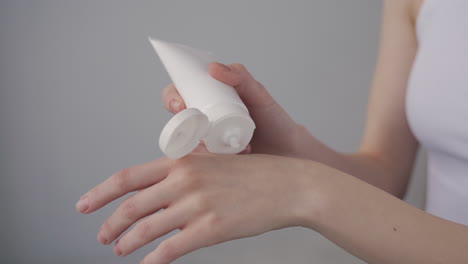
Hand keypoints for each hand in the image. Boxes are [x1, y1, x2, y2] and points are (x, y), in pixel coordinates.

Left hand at [75, 154, 316, 262]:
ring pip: (146, 228)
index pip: (128, 177)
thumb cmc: (254, 174)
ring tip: (119, 250)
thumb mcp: (214, 162)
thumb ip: (185, 174)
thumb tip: (160, 191)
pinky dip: (154, 260)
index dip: (100, 192)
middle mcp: (184, 181)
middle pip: (131, 205)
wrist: (287, 185)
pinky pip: (171, 249)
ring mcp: (197, 206)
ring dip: (126, 242)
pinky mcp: (211, 229)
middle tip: (101, 235)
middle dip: (109, 223)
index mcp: (182, 162)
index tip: (83, 205)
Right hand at [161, 62, 306, 156]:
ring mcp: (206, 146)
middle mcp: (202, 124)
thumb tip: (212, 67)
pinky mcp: (213, 167)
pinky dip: (214, 162)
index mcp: (208, 102)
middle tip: (198, 130)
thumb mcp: (258, 94)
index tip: (179, 104)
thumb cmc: (272, 121)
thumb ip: (240, 77)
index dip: (172, 98)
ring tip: (237, 146)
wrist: (288, 152)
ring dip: (203, 147)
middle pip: (176, 122)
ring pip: (186, 146)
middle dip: (178, 126)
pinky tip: (240, 156)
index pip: (179, 94)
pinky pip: (200, 165)